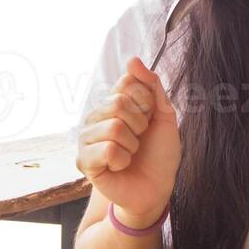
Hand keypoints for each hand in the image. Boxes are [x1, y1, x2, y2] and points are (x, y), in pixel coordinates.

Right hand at [76, 57, 180, 225]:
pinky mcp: (84, 161)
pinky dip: (123, 160)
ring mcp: (86, 139)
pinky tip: (120, 167)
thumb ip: (152, 86)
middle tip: (140, 140)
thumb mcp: (164, 116)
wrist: (157, 188)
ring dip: (132, 145)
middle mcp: (95, 117)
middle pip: (118, 103)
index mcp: (112, 103)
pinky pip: (107, 150)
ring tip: (130, 154)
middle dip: (140, 125)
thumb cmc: (159, 153)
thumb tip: (132, 59)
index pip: (127, 83)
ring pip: (114, 127)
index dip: (146, 102)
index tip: (149, 118)